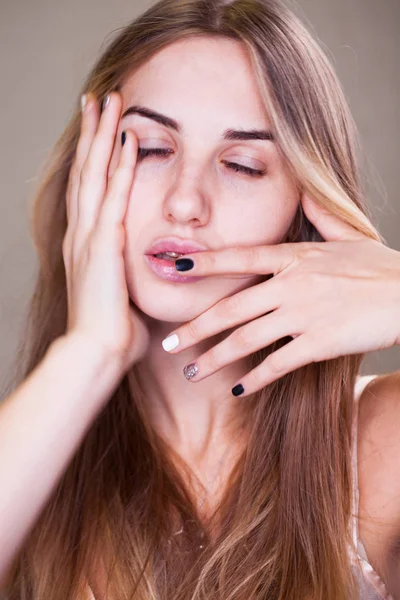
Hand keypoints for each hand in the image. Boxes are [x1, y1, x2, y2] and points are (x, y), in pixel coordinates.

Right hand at [62, 91, 148, 369]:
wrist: (96, 352)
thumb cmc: (112, 331)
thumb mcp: (120, 294)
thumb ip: (127, 274)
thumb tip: (149, 269)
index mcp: (86, 244)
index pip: (89, 190)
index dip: (93, 158)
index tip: (101, 131)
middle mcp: (82, 233)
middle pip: (86, 172)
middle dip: (92, 134)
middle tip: (96, 100)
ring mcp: (89, 236)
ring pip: (94, 174)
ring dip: (102, 136)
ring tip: (108, 102)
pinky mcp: (103, 244)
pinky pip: (114, 196)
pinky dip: (121, 167)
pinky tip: (129, 140)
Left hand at [161, 194, 399, 396]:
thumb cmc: (383, 266)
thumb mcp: (351, 234)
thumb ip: (321, 215)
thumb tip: (306, 190)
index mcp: (295, 257)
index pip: (240, 257)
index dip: (204, 264)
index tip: (173, 268)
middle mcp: (292, 284)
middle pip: (232, 307)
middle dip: (195, 328)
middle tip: (169, 342)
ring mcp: (305, 314)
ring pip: (246, 339)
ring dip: (215, 358)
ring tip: (190, 373)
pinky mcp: (320, 343)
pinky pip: (278, 364)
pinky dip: (255, 378)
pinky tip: (237, 389)